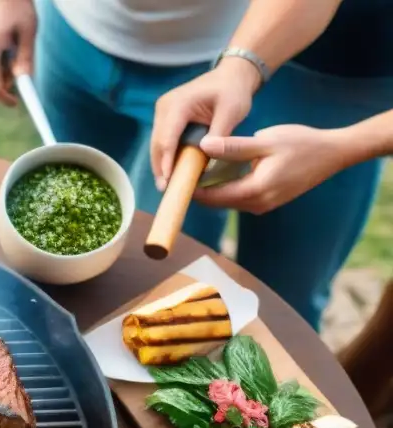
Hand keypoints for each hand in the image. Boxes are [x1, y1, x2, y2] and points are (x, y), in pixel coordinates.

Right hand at [0, 0, 36, 105]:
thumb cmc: (17, 4)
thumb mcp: (28, 31)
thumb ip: (25, 57)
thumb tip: (24, 80)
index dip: (3, 96)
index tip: (15, 103)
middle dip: (6, 80)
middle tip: (23, 71)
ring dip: (4, 66)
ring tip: (19, 45)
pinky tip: (10, 40)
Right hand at [151, 57, 260, 187]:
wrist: (231, 76)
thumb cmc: (233, 91)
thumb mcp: (231, 112)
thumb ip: (218, 135)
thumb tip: (205, 161)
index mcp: (178, 104)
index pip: (167, 138)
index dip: (166, 162)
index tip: (167, 182)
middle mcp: (164, 107)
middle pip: (157, 144)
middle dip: (160, 167)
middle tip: (166, 190)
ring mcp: (162, 112)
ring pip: (157, 144)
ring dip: (161, 164)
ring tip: (168, 185)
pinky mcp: (165, 118)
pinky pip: (163, 141)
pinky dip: (167, 156)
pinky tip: (172, 171)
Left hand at [192, 125, 351, 213]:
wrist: (333, 154)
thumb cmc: (302, 144)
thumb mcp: (266, 141)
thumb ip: (233, 147)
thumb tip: (203, 145)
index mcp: (254, 191)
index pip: (210, 197)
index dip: (190, 187)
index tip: (174, 174)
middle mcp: (256, 204)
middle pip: (215, 201)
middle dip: (197, 188)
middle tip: (179, 169)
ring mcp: (262, 205)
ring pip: (225, 199)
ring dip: (210, 187)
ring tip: (193, 168)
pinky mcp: (266, 201)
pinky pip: (237, 196)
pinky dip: (224, 186)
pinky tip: (216, 170)